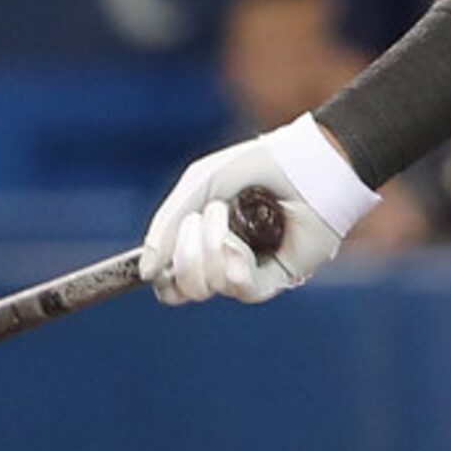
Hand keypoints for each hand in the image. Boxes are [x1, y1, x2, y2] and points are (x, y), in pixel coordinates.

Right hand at [139, 117, 380, 304]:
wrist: (304, 161)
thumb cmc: (256, 166)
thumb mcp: (200, 185)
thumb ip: (166, 227)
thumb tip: (146, 273)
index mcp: (205, 242)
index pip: (172, 282)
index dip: (162, 277)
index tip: (158, 261)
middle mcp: (225, 262)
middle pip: (183, 289)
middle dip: (184, 252)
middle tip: (203, 217)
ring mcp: (251, 271)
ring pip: (207, 288)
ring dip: (210, 248)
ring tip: (227, 214)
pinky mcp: (278, 277)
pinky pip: (240, 289)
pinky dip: (233, 264)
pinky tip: (240, 244)